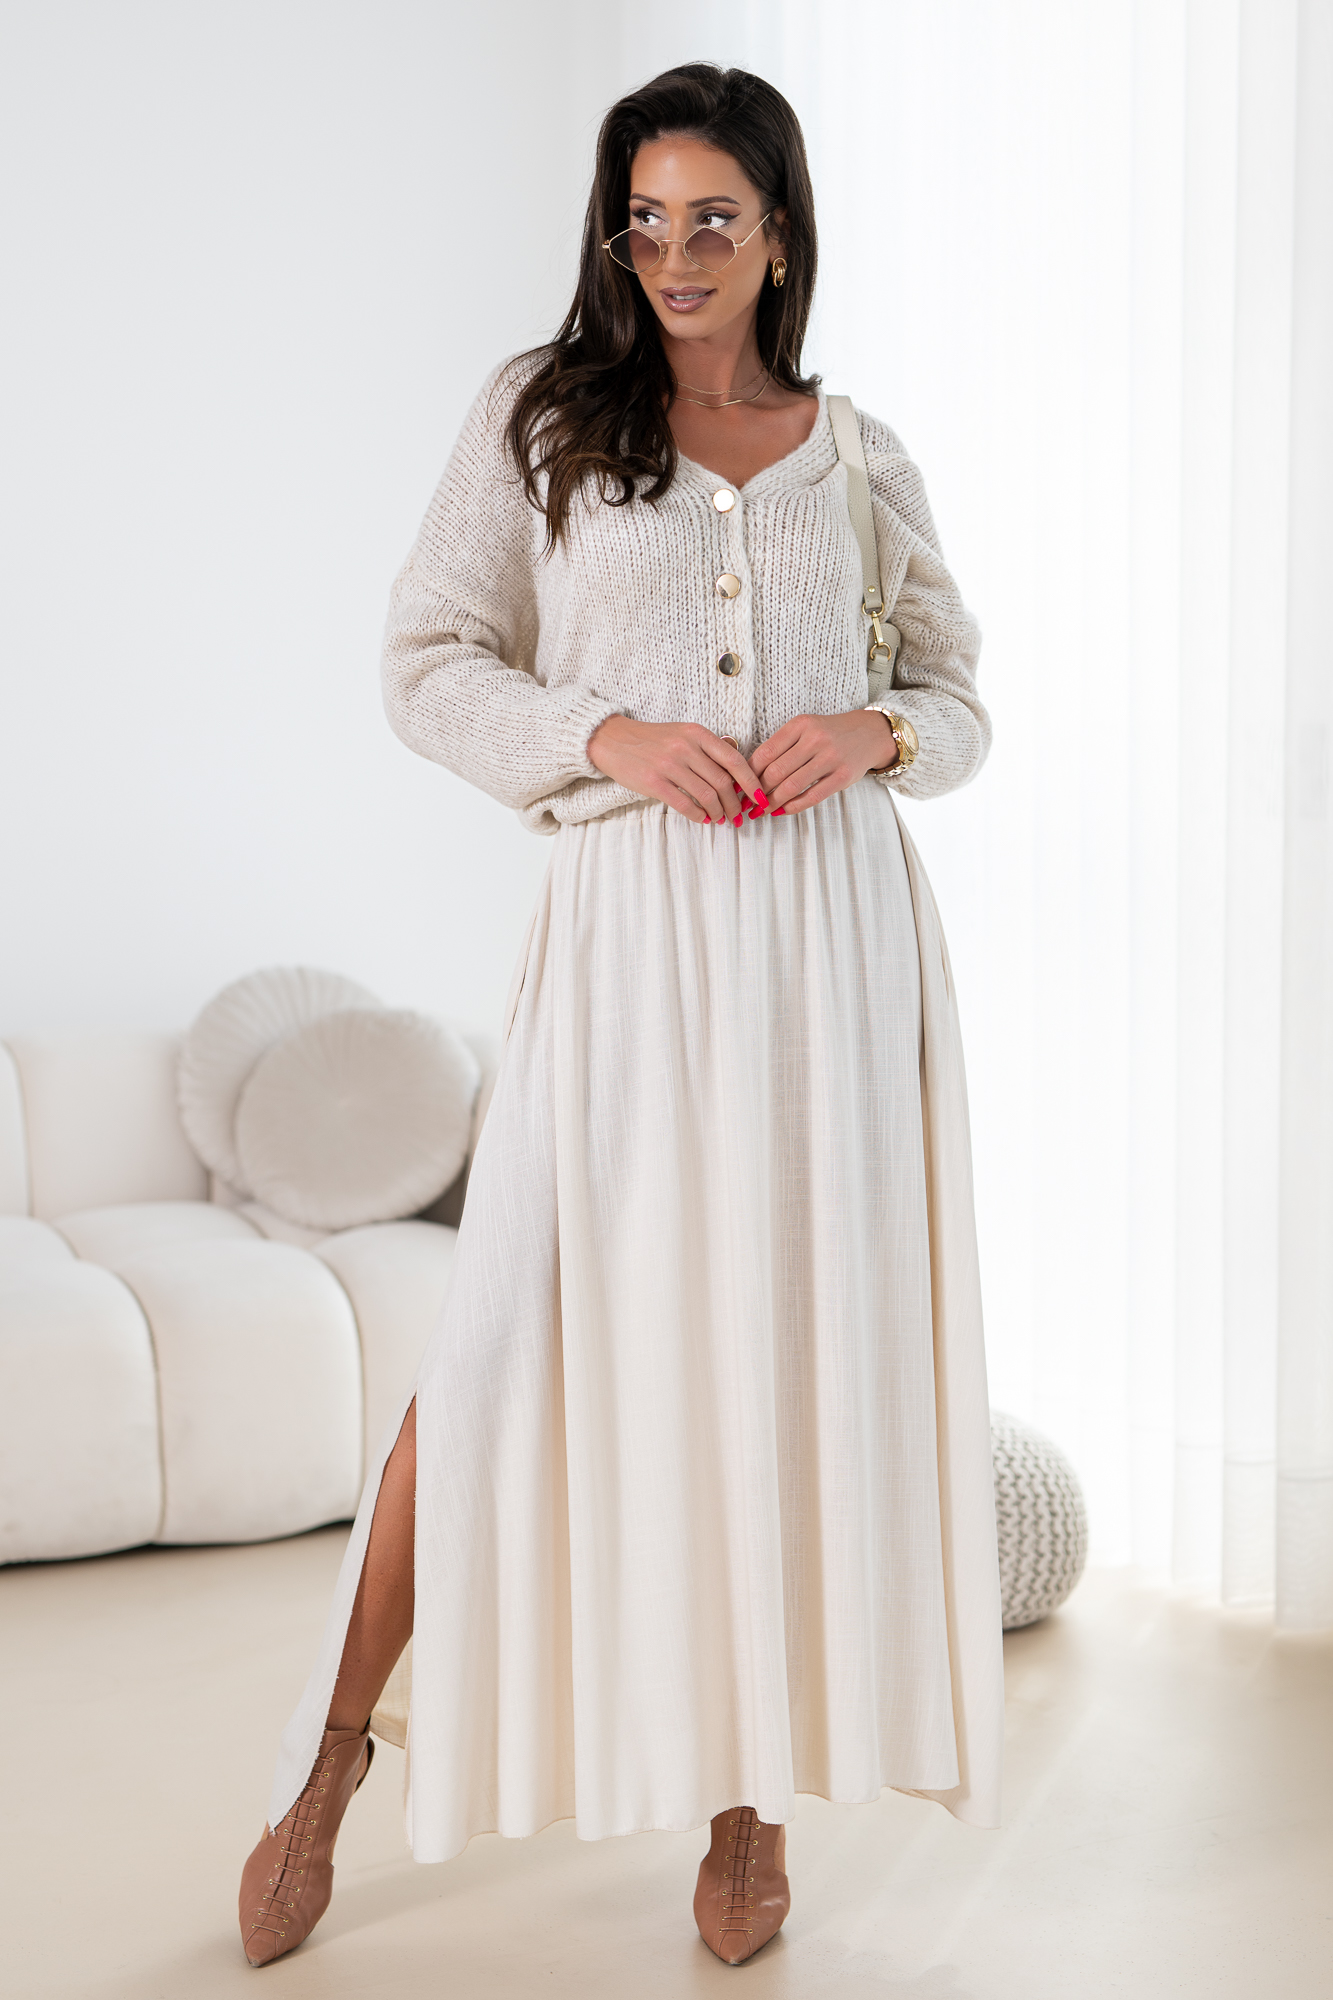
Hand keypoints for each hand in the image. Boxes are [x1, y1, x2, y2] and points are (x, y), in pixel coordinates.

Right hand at [587, 715, 764, 824]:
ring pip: (707, 796)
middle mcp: (685, 747)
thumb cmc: (652, 740)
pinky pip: (685, 805)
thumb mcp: (684, 733)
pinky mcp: (654, 782)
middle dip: (736, 805)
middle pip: (723, 782)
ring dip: (719, 812)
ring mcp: (669, 764)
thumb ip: (709, 748)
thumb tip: (738, 766)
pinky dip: (699, 816)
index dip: (751, 782)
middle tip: (738, 816)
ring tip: (721, 819)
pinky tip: (703, 819)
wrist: (613, 740)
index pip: (734, 760)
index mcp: (697, 733)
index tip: (760, 797)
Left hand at [750, 710, 896, 813]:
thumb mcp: (806, 729)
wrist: (870, 734)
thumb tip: (750, 774)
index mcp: (800, 724)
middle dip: (757, 792)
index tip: (739, 787)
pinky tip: (782, 811)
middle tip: (747, 803)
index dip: (748, 774)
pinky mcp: (843, 776)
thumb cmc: (830, 734)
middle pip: (775, 771)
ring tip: (761, 811)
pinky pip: (811, 797)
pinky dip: (793, 807)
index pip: (765, 752)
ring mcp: (831, 758)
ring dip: (771, 803)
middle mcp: (815, 739)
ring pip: (791, 786)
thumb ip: (782, 746)